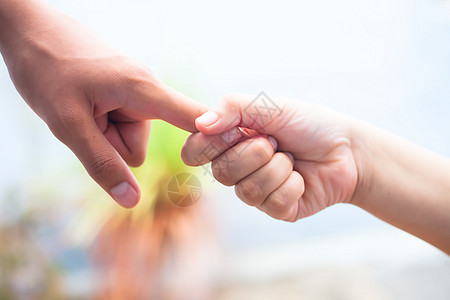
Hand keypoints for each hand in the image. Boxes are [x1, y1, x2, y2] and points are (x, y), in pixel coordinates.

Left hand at [0, 1, 206, 207]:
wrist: (26, 27)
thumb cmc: (45, 66)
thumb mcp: (68, 123)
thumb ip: (102, 164)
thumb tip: (132, 201)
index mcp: (142, 89)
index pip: (193, 116)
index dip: (215, 135)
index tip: (243, 149)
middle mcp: (143, 89)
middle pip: (139, 144)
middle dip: (111, 142)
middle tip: (83, 118)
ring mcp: (130, 90)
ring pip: (124, 136)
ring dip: (100, 132)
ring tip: (78, 107)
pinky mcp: (119, 91)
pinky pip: (116, 121)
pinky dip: (98, 121)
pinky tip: (79, 103)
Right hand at [182, 94, 357, 220]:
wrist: (347, 149)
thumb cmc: (308, 123)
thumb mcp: (269, 107)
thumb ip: (232, 108)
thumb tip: (201, 123)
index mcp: (230, 142)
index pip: (194, 151)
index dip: (207, 145)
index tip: (234, 132)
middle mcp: (237, 168)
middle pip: (221, 172)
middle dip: (255, 152)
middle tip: (277, 142)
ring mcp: (256, 191)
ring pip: (246, 190)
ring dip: (278, 168)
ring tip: (292, 158)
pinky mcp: (276, 209)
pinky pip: (272, 203)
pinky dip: (292, 185)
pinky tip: (301, 178)